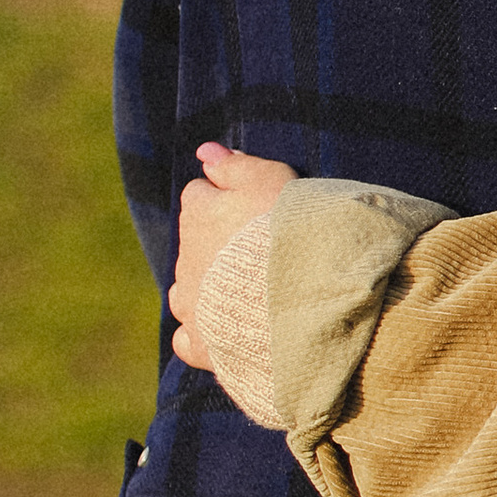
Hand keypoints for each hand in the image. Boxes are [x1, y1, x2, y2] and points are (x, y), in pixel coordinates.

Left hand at [170, 144, 295, 364]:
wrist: (310, 299)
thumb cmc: (298, 232)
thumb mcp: (274, 181)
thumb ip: (236, 165)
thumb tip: (204, 151)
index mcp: (200, 213)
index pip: (200, 194)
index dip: (230, 201)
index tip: (260, 212)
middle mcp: (186, 257)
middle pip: (196, 243)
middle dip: (220, 246)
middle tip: (265, 253)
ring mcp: (190, 304)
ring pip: (189, 288)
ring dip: (211, 288)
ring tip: (256, 293)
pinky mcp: (201, 344)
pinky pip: (188, 337)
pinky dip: (204, 333)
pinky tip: (230, 331)